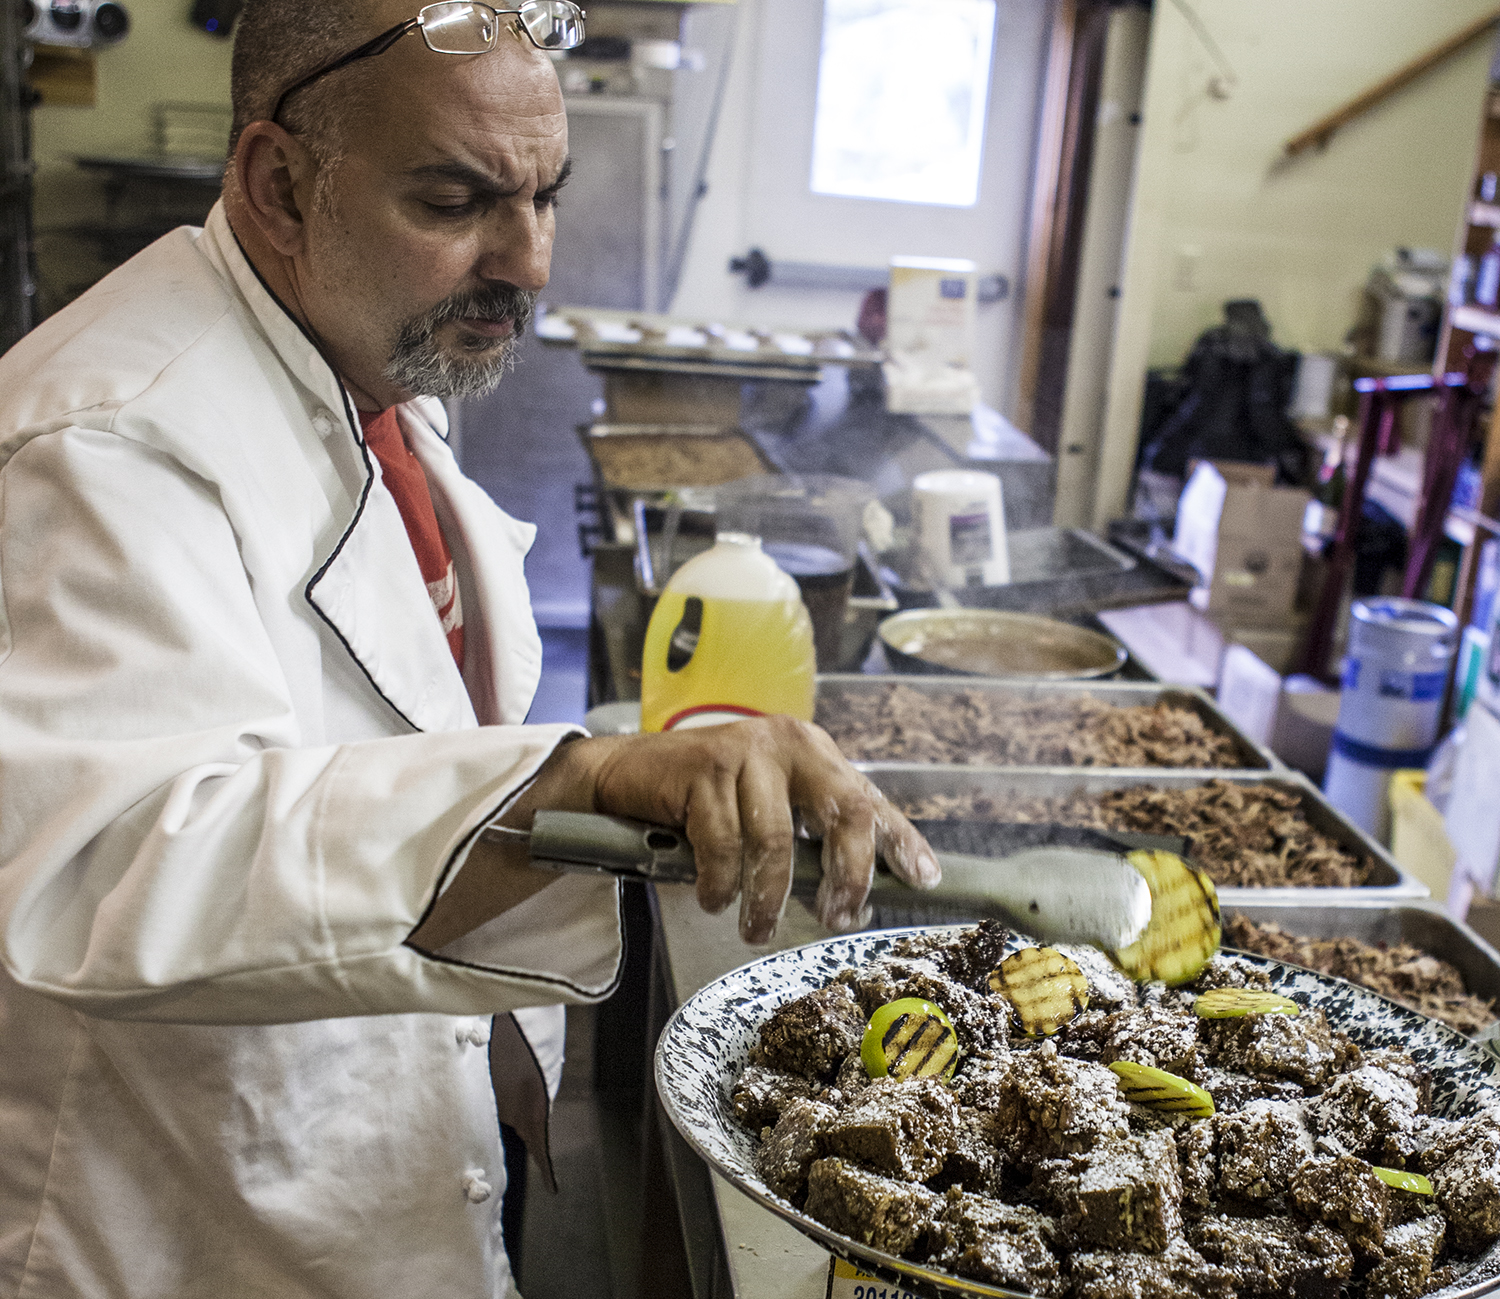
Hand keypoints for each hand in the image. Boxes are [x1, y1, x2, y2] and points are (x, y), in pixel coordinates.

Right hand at [510, 716, 938, 943]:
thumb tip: (857, 893)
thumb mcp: (768, 808)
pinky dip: (719, 882)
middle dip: (847, 875)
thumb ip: (809, 836)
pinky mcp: (702, 767)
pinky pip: (722, 843)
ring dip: (767, 897)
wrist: (628, 774)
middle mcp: (787, 743)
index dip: (901, 841)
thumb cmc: (705, 802)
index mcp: (813, 752)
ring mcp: (745, 750)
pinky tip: (712, 898)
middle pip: (841, 812)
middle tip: (838, 919)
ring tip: (756, 929)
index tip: (924, 879)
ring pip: (776, 840)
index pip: (869, 799)